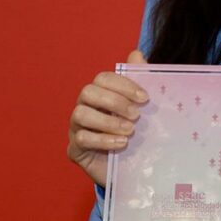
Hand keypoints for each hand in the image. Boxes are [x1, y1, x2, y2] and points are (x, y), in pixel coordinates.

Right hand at [66, 49, 148, 187]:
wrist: (132, 167)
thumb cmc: (136, 132)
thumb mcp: (143, 108)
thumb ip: (142, 81)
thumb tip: (136, 53)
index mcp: (101, 94)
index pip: (103, 78)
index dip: (123, 84)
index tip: (145, 98)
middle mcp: (85, 107)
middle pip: (87, 92)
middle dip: (114, 101)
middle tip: (137, 115)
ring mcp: (76, 128)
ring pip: (80, 114)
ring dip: (108, 121)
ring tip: (130, 131)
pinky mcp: (75, 149)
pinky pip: (81, 139)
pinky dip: (103, 140)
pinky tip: (121, 144)